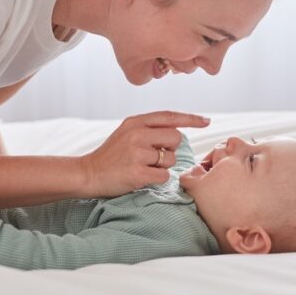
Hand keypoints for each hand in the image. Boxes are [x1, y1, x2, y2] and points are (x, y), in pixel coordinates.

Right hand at [79, 111, 209, 197]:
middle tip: (154, 156)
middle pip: (176, 138)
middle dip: (172, 149)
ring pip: (172, 159)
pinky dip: (158, 178)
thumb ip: (150, 128)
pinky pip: (164, 175)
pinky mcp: (137, 172)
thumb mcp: (127, 132)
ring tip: (144, 166)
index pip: (170, 116)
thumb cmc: (113, 154)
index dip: (191, 118)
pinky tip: (143, 176)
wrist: (88, 173)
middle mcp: (137, 134)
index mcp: (136, 122)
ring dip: (163, 166)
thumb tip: (179, 131)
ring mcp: (136, 153)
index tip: (207, 121)